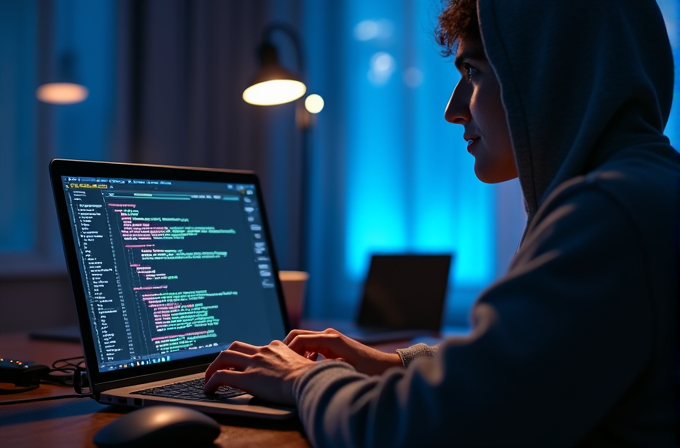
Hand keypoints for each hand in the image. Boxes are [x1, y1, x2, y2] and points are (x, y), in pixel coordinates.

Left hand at [203, 340, 316, 405]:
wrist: (310, 381)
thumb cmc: (312, 377)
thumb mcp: (306, 364)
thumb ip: (297, 364)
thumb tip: (304, 370)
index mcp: (277, 347)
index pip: (256, 347)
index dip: (247, 355)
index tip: (244, 362)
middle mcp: (263, 351)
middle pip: (236, 346)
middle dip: (225, 355)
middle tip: (220, 366)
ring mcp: (254, 363)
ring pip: (224, 356)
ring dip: (212, 366)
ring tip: (208, 378)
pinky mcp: (247, 378)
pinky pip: (221, 376)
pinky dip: (211, 382)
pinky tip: (209, 389)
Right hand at [283, 328, 402, 375]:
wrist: (384, 366)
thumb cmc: (368, 370)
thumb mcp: (345, 370)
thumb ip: (325, 368)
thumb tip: (306, 370)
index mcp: (331, 339)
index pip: (300, 339)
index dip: (289, 352)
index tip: (283, 367)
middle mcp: (328, 335)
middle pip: (297, 335)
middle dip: (288, 349)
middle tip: (283, 366)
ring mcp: (329, 338)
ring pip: (303, 340)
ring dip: (295, 352)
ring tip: (292, 369)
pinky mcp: (331, 344)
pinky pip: (311, 345)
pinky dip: (303, 354)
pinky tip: (306, 369)